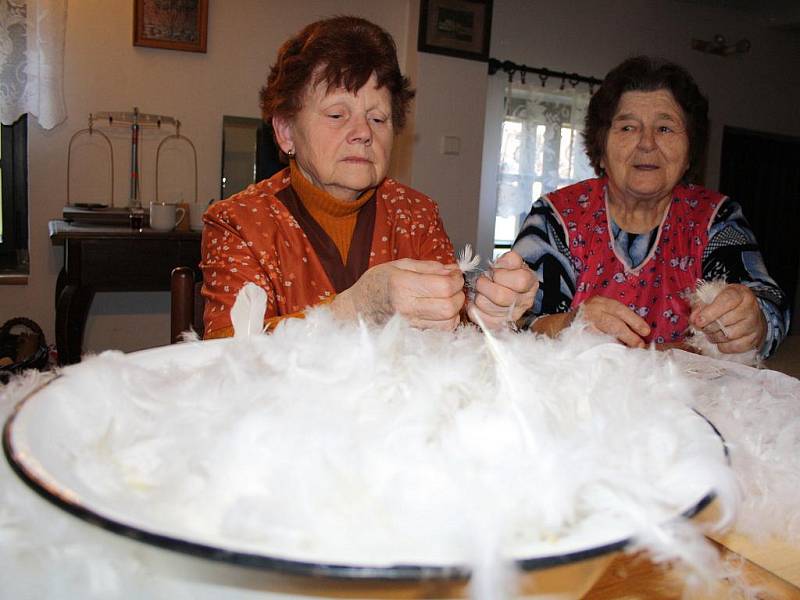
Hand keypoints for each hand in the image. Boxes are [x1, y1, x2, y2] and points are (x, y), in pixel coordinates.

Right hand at [331, 259, 464, 330]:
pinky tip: (440, 310)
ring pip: (449, 322)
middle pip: (450, 306)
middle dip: (459, 294)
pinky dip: (447, 320)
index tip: (455, 275)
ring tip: (447, 298)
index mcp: (403, 285)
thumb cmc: (376, 283)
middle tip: (454, 286)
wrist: (357, 308)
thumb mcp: (399, 265)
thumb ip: (428, 267)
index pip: (445, 286)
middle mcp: (407, 307)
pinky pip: (441, 330)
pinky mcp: (413, 333)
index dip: (456, 279)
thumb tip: (453, 270)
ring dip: (455, 310)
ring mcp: (410, 323)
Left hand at [467, 251, 537, 330]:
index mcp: (530, 284)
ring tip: (481, 291)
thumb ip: (509, 259)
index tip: (495, 272)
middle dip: (484, 284)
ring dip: (478, 295)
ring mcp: (511, 316)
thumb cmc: (508, 275)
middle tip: (482, 280)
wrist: (507, 290)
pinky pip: (478, 316)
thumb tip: (501, 265)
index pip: (520, 281)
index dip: (501, 275)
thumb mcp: (513, 262)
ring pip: (485, 306)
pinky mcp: (497, 325)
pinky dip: (473, 307)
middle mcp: (523, 302)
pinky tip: (479, 301)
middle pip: (501, 296)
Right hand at [577, 296, 650, 347]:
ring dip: (618, 344)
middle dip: (629, 335)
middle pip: (613, 323)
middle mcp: (590, 310)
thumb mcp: (601, 311)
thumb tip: (638, 333)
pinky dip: (604, 349)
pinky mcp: (576, 336)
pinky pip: (593, 344)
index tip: (646, 331)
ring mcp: (582, 324)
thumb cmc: (588, 319)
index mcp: (599, 302)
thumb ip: (616, 318)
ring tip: (628, 350)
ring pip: (604, 335)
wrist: (563, 324)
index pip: (619, 310)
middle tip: (639, 345)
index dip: (634, 321)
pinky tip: (612, 353)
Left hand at [689, 283, 765, 352]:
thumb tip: (694, 319)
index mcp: (740, 293)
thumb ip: (701, 306)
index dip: (710, 312)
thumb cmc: (726, 304)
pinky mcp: (755, 339)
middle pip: (725, 321)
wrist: (748, 315)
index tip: (698, 321)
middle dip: (709, 326)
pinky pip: (734, 347)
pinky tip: (721, 339)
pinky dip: (723, 346)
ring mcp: (755, 325)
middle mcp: (751, 308)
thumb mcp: (713, 298)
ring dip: (714, 336)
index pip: (727, 301)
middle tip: (703, 326)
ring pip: (729, 335)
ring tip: (711, 332)